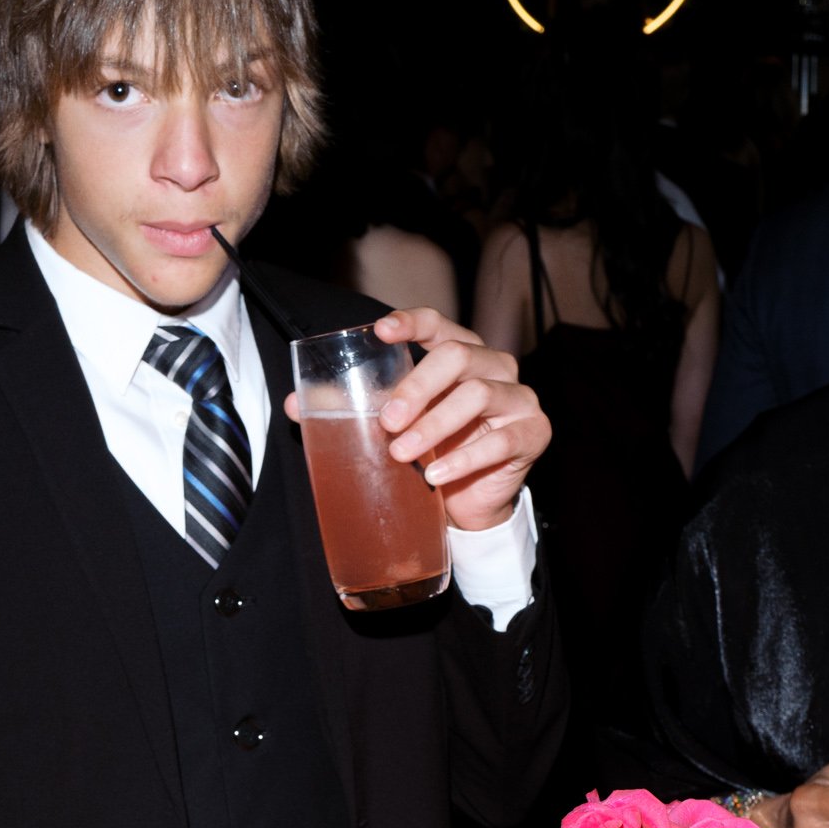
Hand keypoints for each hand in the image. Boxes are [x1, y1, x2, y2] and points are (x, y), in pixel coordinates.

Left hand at [283, 309, 547, 532]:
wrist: (468, 505)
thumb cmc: (430, 453)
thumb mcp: (393, 427)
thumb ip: (352, 410)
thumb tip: (295, 405)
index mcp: (461, 354)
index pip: (439, 324)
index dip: (413, 322)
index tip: (381, 330)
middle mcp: (494, 367)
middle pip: (458, 357)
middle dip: (417, 387)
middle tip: (386, 420)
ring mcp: (518, 399)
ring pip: (478, 395)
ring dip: (435, 425)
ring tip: (402, 453)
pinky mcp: (533, 433)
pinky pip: (500, 441)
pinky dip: (463, 459)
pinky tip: (435, 476)